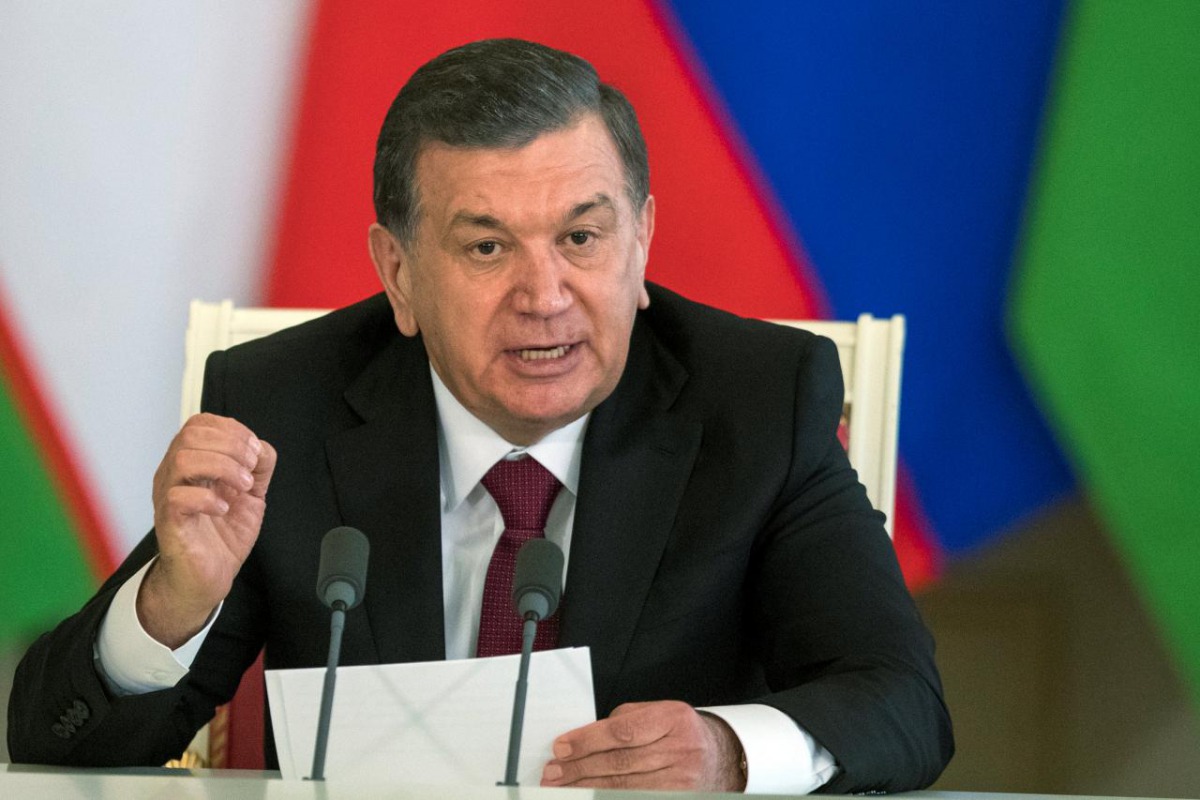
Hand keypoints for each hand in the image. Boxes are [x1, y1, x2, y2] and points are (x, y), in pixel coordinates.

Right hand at [139, 413, 276, 647]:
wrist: (209, 577)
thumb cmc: (222, 535)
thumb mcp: (250, 494)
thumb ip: (259, 467)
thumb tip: (262, 447)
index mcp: (192, 462)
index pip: (200, 423)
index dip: (231, 429)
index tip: (253, 451)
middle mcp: (175, 474)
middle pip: (191, 434)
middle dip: (231, 445)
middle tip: (249, 469)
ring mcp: (168, 496)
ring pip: (183, 459)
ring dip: (222, 467)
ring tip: (242, 487)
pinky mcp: (169, 521)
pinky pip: (178, 497)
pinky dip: (208, 498)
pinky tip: (223, 508)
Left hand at [541, 700, 745, 791]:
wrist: (721, 757)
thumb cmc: (682, 733)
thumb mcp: (658, 713)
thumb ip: (623, 722)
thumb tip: (582, 741)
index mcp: (673, 718)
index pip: (622, 731)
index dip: (587, 741)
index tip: (562, 747)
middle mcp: (680, 750)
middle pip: (620, 762)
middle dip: (580, 768)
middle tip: (553, 773)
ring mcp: (682, 781)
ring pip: (625, 787)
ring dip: (588, 789)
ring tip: (563, 788)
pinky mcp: (678, 799)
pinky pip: (636, 799)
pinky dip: (609, 799)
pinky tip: (590, 798)